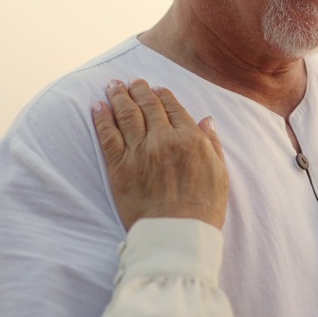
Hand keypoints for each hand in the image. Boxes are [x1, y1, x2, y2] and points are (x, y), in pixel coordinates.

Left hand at [92, 79, 228, 229]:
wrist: (177, 235)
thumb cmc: (203, 208)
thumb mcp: (220, 173)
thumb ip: (213, 143)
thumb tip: (206, 119)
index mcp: (190, 139)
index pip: (172, 106)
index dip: (162, 94)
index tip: (156, 89)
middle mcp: (163, 139)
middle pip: (148, 105)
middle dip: (138, 89)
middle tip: (132, 81)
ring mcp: (140, 152)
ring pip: (126, 114)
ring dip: (118, 96)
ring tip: (113, 85)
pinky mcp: (119, 167)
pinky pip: (108, 136)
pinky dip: (101, 118)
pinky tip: (97, 106)